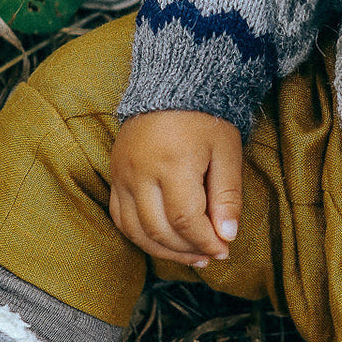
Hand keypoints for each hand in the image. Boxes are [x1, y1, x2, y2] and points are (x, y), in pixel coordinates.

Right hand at [109, 110, 241, 266]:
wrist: (172, 86)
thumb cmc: (205, 118)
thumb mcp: (227, 152)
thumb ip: (227, 196)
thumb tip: (227, 236)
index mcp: (172, 163)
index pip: (185, 220)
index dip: (205, 241)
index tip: (223, 249)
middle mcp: (141, 172)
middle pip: (159, 229)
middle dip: (188, 250)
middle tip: (211, 255)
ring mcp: (123, 174)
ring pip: (136, 229)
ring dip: (164, 250)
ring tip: (190, 255)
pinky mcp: (114, 175)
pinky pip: (120, 217)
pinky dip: (141, 236)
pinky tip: (163, 241)